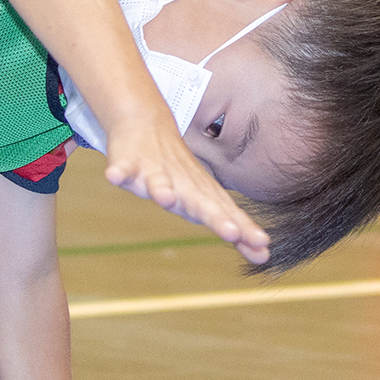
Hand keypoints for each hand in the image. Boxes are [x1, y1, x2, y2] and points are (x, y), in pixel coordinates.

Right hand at [101, 113, 270, 264]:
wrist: (146, 123)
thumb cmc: (181, 172)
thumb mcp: (206, 199)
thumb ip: (234, 225)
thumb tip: (265, 255)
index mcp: (201, 195)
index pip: (226, 214)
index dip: (243, 229)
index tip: (262, 244)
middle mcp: (182, 184)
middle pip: (199, 202)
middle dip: (216, 217)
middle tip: (232, 232)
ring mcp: (154, 171)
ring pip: (159, 182)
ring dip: (162, 190)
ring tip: (165, 199)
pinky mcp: (128, 162)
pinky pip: (122, 168)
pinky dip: (119, 172)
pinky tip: (114, 177)